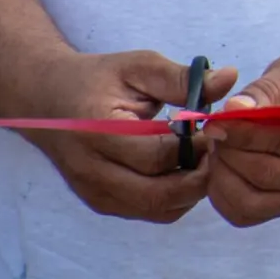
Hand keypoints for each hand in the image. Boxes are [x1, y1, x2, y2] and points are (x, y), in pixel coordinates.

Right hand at [20, 51, 236, 222]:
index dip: (196, 146)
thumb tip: (231, 77)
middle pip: (159, 194)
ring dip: (190, 190)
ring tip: (201, 157)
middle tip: (217, 149)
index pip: (158, 156)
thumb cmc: (98, 80)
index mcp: (99, 133)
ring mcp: (94, 193)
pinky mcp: (100, 203)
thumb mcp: (139, 67)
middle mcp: (92, 172)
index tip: (215, 129)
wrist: (48, 100)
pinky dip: (174, 197)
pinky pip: (149, 211)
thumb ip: (182, 78)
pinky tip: (182, 169)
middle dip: (200, 176)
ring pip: (158, 209)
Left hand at [207, 52, 279, 228]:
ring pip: (251, 201)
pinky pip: (245, 214)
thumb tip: (231, 110)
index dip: (242, 131)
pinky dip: (223, 193)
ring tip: (220, 147)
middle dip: (229, 151)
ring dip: (223, 174)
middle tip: (214, 130)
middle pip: (265, 173)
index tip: (215, 119)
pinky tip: (223, 166)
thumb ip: (266, 89)